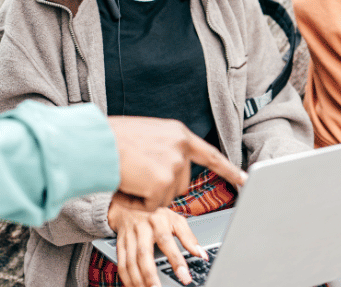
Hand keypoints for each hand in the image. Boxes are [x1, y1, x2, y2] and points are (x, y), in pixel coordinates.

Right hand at [108, 116, 245, 210]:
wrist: (94, 143)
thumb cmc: (111, 139)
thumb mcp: (147, 135)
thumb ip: (165, 147)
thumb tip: (172, 167)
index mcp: (178, 133)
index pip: (211, 155)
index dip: (229, 170)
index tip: (246, 180)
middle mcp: (180, 148)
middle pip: (182, 184)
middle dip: (161, 186)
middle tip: (139, 171)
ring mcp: (173, 166)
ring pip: (167, 196)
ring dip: (148, 193)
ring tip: (131, 174)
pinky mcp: (162, 183)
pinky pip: (153, 206)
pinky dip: (139, 202)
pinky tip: (129, 183)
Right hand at [109, 198, 205, 286]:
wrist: (130, 200)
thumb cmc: (156, 213)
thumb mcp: (175, 219)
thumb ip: (188, 237)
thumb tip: (201, 254)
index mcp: (157, 221)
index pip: (167, 242)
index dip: (176, 260)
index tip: (184, 277)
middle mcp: (141, 228)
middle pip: (144, 254)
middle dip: (150, 275)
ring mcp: (129, 236)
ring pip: (130, 261)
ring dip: (137, 279)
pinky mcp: (119, 243)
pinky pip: (121, 262)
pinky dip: (126, 277)